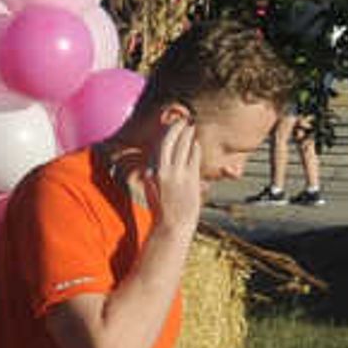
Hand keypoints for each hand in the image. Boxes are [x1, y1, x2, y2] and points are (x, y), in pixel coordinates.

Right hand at [146, 114, 207, 239]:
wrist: (174, 226)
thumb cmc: (162, 211)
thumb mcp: (151, 193)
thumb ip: (151, 179)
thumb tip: (150, 170)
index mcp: (156, 172)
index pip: (162, 146)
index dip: (169, 133)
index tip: (173, 125)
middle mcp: (167, 171)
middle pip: (174, 143)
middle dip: (180, 129)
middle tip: (185, 121)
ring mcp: (181, 174)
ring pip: (185, 148)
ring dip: (189, 136)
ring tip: (192, 128)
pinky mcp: (192, 180)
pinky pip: (194, 159)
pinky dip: (195, 149)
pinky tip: (196, 144)